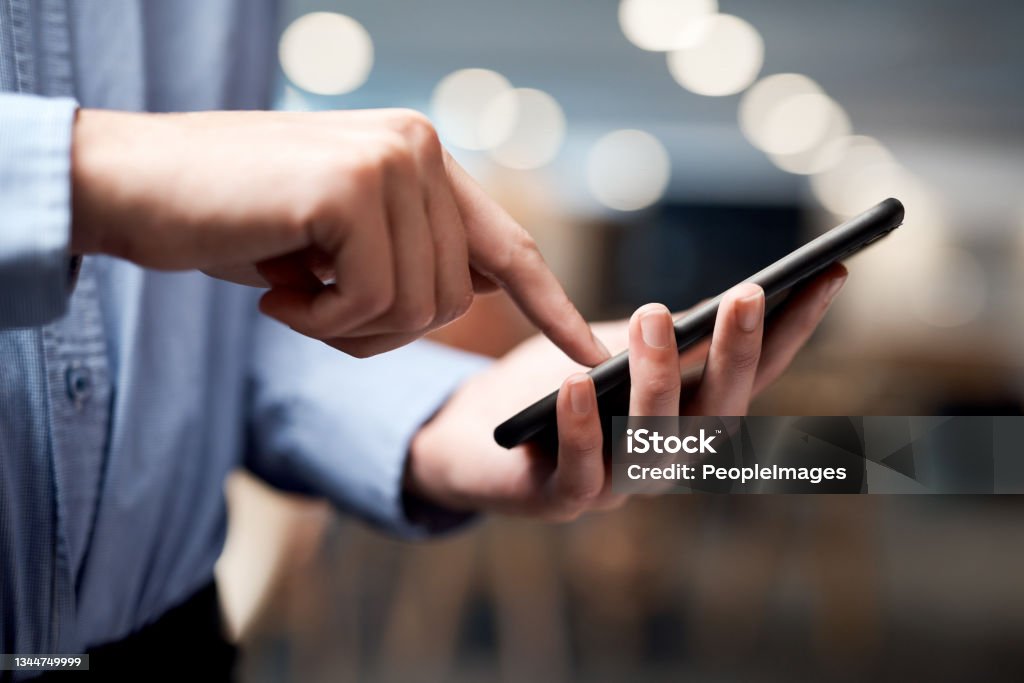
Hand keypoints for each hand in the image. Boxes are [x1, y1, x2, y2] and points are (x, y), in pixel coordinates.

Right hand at [70, 108, 607, 363]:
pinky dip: (322, 320)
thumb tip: (474, 291)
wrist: (136, 185)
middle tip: (315, 306)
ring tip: (292, 289)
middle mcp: (420, 148)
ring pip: (419, 308)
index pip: (504, 248)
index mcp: (424, 160)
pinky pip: (372, 302)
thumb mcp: (339, 245)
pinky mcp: (352, 185)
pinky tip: (278, 289)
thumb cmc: (237, 221)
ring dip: (348, 325)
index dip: (547, 306)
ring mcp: (391, 160)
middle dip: (382, 329)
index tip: (586, 354)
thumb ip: (410, 257)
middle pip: (453, 299)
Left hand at [407, 266, 847, 519]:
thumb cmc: (556, 389)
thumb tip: (727, 304)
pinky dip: (581, 429)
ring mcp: (616, 486)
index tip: (829, 276)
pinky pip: (579, 474)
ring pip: (652, 445)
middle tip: (748, 294)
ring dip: (657, 381)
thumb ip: (663, 340)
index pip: (753, 376)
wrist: (478, 440)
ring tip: (652, 317)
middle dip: (736, 355)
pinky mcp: (559, 501)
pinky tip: (577, 383)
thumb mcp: (614, 349)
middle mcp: (665, 459)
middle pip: (716, 415)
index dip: (793, 333)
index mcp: (687, 420)